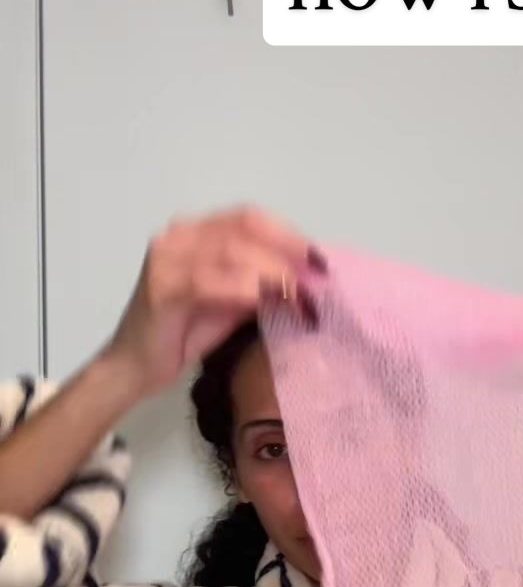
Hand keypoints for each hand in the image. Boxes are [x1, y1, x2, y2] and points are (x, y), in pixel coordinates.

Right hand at [102, 206, 321, 401]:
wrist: (136, 367)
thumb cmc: (185, 334)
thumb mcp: (235, 302)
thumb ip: (263, 283)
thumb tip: (308, 278)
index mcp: (197, 231)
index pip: (251, 218)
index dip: (290, 235)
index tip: (321, 261)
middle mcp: (180, 234)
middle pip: (245, 228)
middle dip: (288, 253)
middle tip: (318, 281)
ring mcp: (168, 256)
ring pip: (233, 251)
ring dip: (273, 272)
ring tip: (301, 295)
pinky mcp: (162, 285)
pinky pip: (211, 281)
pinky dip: (245, 289)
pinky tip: (267, 301)